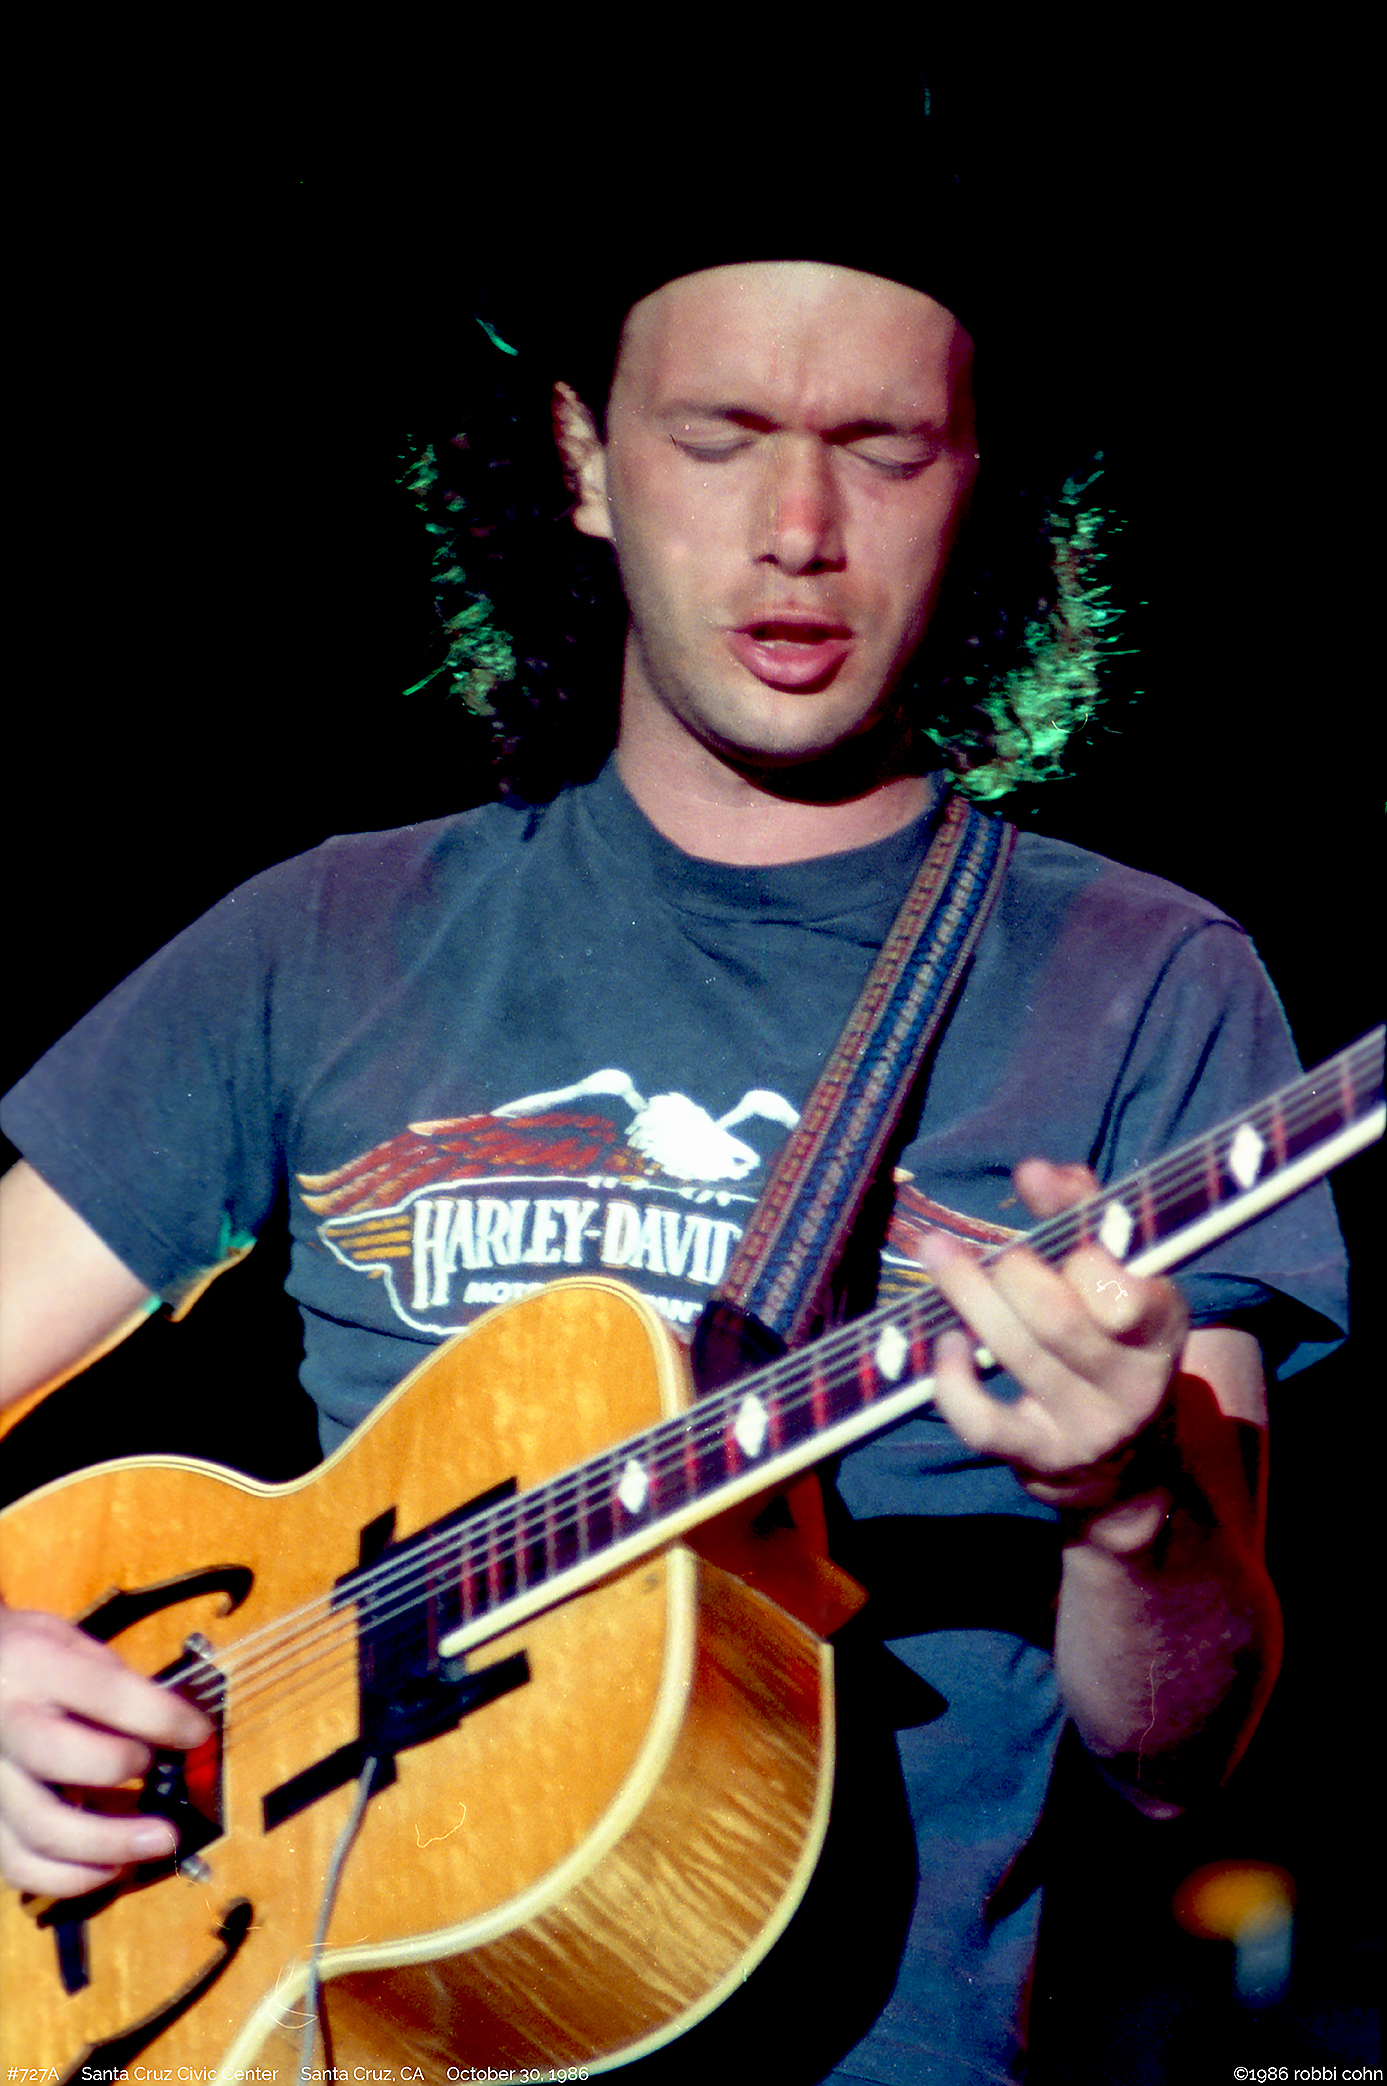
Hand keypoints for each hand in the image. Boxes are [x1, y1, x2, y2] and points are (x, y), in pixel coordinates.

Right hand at [0, 1604, 211, 1895]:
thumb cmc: (28, 1655)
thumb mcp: (69, 1641)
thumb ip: (113, 1680)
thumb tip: (174, 1724)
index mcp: (34, 1666)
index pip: (104, 1694)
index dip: (160, 1717)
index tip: (199, 1734)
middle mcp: (4, 1723)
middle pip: (60, 1758)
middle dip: (123, 1771)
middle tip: (166, 1779)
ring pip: (40, 1827)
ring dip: (109, 1844)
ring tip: (160, 1841)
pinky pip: (19, 1865)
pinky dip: (70, 1877)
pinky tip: (111, 1867)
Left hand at [921, 1159, 1189, 1542]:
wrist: (1126, 1458)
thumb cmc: (1110, 1334)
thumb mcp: (1117, 1272)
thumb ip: (1083, 1210)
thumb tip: (1034, 1171)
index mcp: (1161, 1325)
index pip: (1124, 1293)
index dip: (1083, 1257)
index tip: (1050, 1219)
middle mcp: (1134, 1382)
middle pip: (1057, 1318)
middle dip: (1010, 1271)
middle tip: (988, 1250)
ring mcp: (1088, 1426)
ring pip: (1017, 1354)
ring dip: (967, 1295)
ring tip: (938, 1254)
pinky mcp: (1041, 1458)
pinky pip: (983, 1423)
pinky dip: (953, 1379)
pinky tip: (949, 1344)